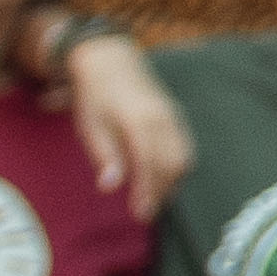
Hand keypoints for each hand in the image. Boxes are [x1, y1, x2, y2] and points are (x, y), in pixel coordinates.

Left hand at [59, 30, 189, 205]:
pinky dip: (177, 166)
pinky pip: (184, 146)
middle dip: (162, 191)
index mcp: (139, 121)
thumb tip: (111, 186)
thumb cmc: (96, 97)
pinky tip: (163, 177)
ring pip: (183, 156)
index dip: (147, 190)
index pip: (150, 163)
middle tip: (146, 211)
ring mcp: (172, 116)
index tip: (140, 213)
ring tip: (155, 197)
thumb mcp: (91, 126)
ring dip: (172, 180)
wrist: (111, 62)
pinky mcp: (175, 116)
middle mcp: (162, 119)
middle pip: (172, 163)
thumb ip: (105, 156)